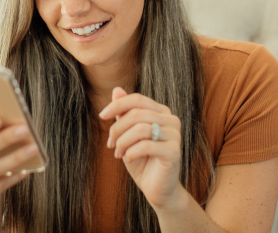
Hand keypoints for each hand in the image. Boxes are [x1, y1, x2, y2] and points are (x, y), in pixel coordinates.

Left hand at [99, 87, 183, 209]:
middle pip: (136, 114)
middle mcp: (171, 120)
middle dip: (117, 128)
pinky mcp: (174, 152)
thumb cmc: (141, 159)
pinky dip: (131, 152)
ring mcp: (175, 135)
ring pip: (140, 128)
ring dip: (123, 141)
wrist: (156, 188)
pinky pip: (146, 145)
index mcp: (161, 111)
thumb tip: (117, 89)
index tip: (101, 115)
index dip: (117, 105)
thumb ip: (124, 113)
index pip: (137, 99)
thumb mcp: (127, 134)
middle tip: (110, 144)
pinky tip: (128, 159)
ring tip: (118, 152)